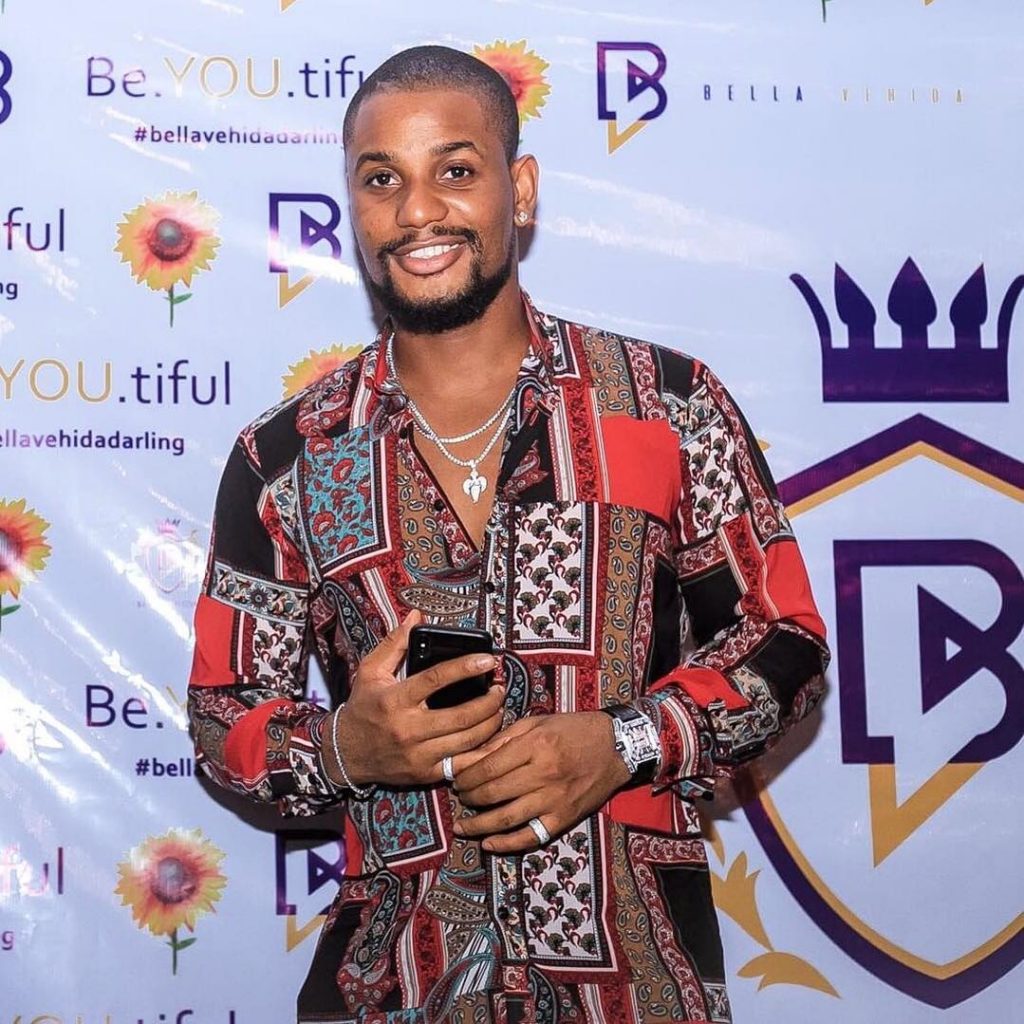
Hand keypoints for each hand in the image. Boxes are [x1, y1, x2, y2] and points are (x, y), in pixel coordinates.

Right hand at [334, 611, 505, 787]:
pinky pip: (463, 765)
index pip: (435, 679)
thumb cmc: (362, 707)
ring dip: (491, 723)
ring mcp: (419, 755)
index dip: (465, 667)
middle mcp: (408, 729)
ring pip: (467, 741)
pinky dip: (484, 752)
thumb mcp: (371, 671)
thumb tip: (416, 616)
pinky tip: (496, 739)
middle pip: (461, 716)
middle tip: (499, 688)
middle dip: (489, 701)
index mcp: (395, 700)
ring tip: (499, 708)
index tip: (488, 660)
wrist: (345, 754)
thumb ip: (395, 643)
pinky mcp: (426, 773)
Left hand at [450, 712, 631, 852]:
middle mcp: (543, 774)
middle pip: (492, 793)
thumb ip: (502, 739)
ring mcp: (554, 799)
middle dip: (468, 797)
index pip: (488, 766)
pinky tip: (488, 844)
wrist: (616, 747)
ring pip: (506, 819)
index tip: (455, 778)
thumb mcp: (537, 723)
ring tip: (462, 826)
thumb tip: (469, 758)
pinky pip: (530, 836)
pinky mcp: (564, 818)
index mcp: (535, 746)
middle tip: (459, 796)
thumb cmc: (573, 730)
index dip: (465, 776)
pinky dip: (506, 844)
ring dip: (478, 826)